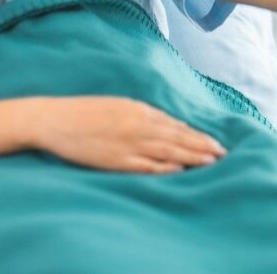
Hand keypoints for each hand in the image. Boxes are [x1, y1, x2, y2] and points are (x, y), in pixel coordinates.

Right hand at [31, 97, 225, 173]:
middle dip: (201, 146)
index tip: (215, 143)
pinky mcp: (114, 159)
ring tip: (211, 161)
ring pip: (167, 150)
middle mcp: (137, 125)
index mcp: (138, 111)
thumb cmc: (85, 112)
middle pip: (177, 137)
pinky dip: (163, 167)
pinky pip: (143, 165)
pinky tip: (179, 170)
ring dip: (191, 156)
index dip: (197, 135)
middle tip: (223, 153)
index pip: (176, 125)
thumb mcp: (119, 106)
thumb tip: (170, 125)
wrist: (53, 119)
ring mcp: (126, 143)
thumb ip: (144, 115)